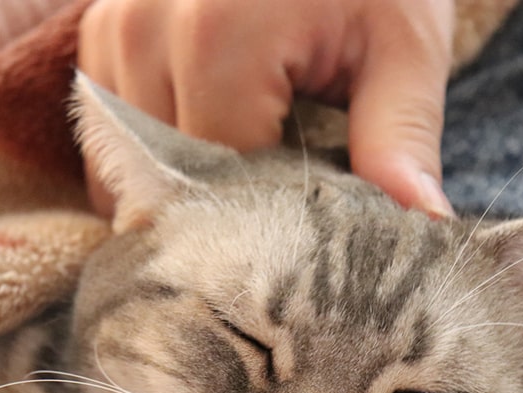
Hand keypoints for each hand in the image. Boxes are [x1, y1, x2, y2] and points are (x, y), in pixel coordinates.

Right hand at [78, 0, 454, 217]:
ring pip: (126, 162)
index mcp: (219, 36)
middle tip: (273, 216)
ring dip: (177, 182)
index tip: (300, 237)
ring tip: (239, 173)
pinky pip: (107, 131)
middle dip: (219, 208)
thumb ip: (399, 138)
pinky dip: (150, 153)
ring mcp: (113, 27)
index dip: (260, 223)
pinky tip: (202, 144)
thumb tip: (422, 222)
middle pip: (165, 177)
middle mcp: (145, 29)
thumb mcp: (402, 50)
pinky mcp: (101, 31)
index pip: (217, 183)